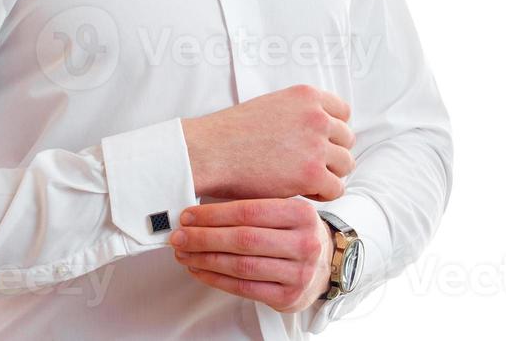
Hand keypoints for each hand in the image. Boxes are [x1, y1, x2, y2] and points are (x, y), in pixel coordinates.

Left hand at [169, 197, 332, 313]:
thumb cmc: (296, 232)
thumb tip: (201, 210)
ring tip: (184, 253)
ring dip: (205, 259)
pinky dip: (216, 279)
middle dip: (204, 238)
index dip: (213, 214)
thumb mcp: (286, 210)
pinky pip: (244, 288)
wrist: (325, 264)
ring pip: (241, 266)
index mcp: (301, 214)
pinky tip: (200, 269)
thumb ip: (253, 207)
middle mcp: (304, 243)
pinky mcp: (288, 297)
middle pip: (243, 240)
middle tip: (180, 235)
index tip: (188, 216)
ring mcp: (298, 273)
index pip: (249, 212)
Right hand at [181, 84, 354, 200]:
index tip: (319, 144)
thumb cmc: (233, 133)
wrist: (211, 152)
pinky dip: (322, 193)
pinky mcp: (311, 174)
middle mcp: (317, 117)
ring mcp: (316, 145)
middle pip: (347, 139)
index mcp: (307, 96)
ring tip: (304, 180)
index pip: (343, 113)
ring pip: (345, 164)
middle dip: (331, 154)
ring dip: (329, 174)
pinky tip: (301, 191)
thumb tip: (322, 133)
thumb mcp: (272, 105)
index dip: (332, 132)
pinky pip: (336, 188)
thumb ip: (299, 114)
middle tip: (308, 165)